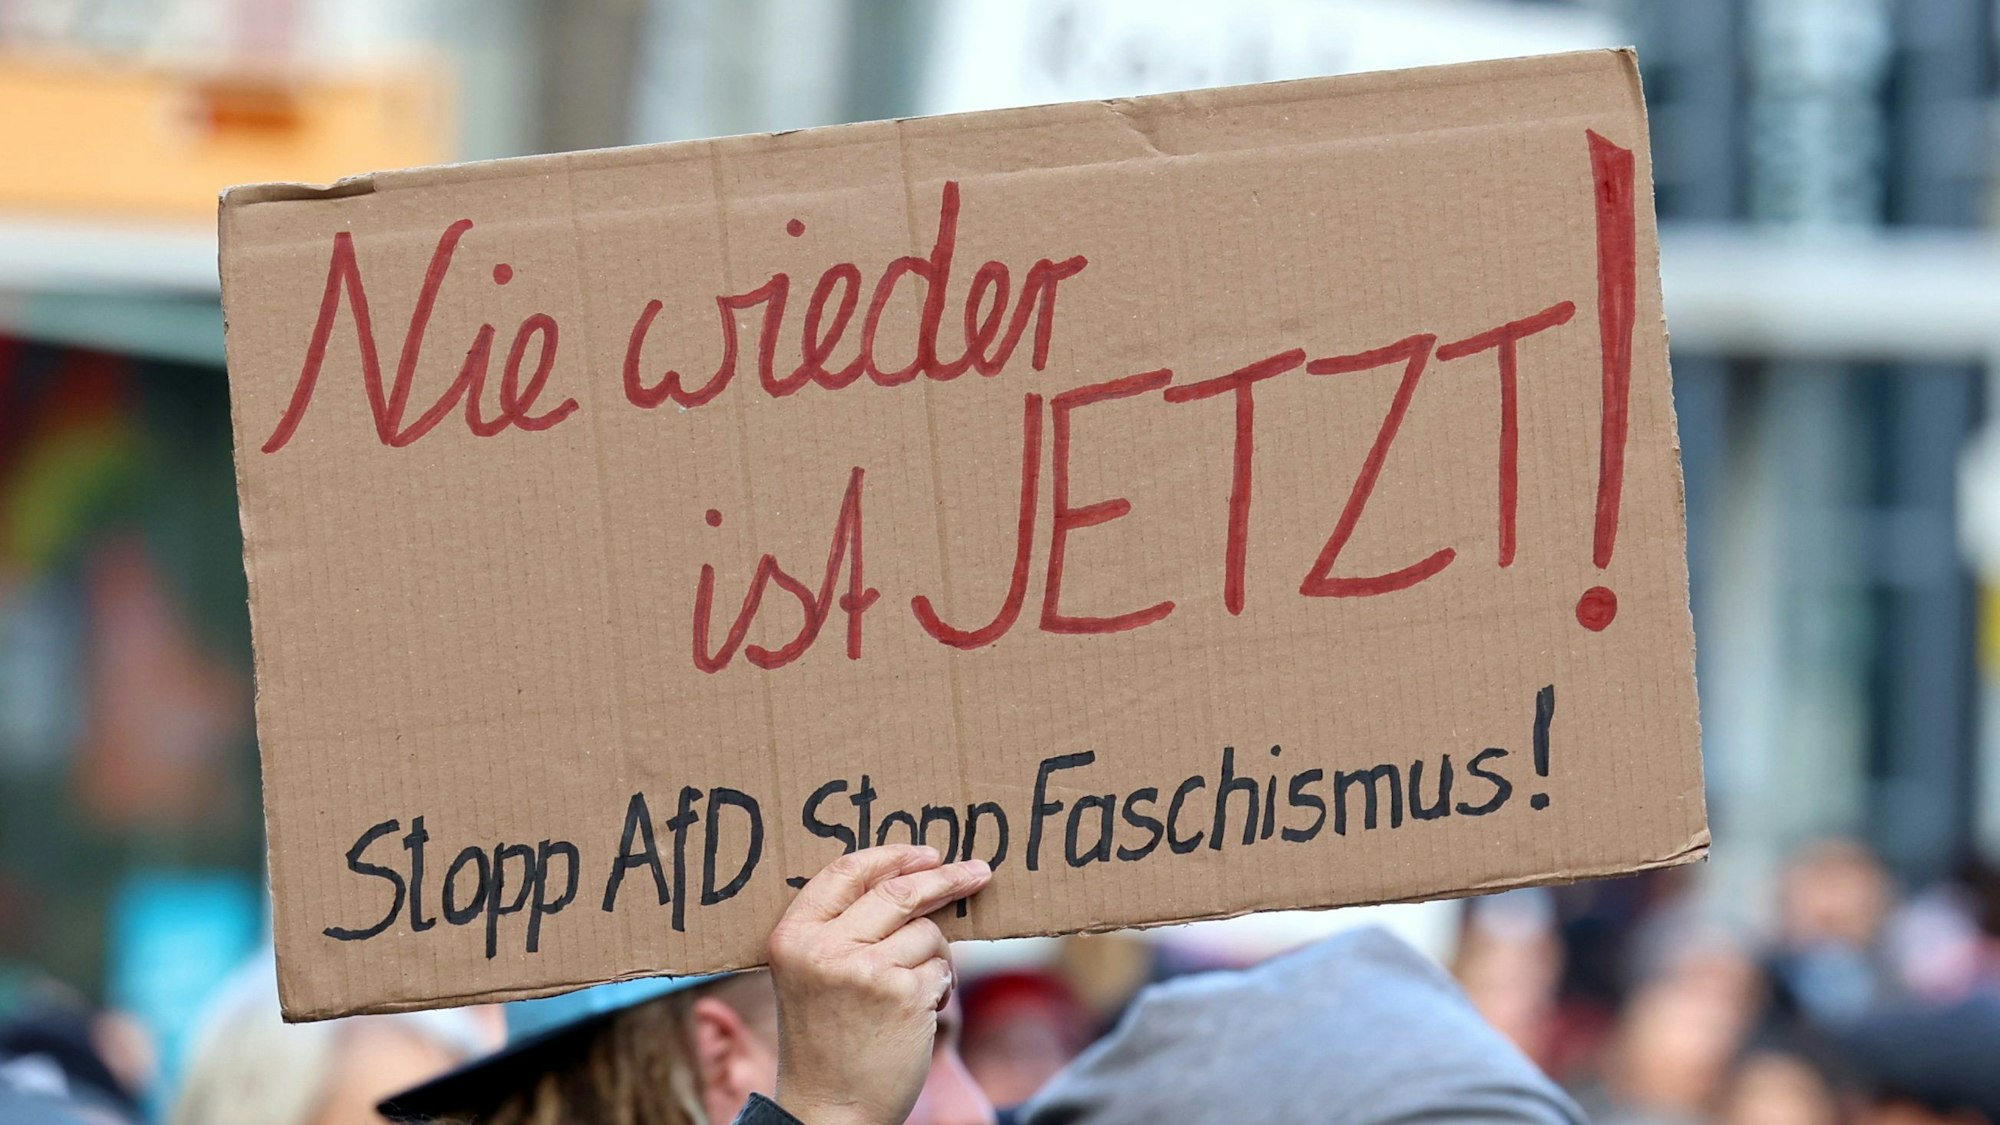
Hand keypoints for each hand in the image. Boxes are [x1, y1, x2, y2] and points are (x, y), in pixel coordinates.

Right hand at [767, 845, 991, 1124]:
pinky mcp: (902, 995)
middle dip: (946, 879)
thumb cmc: (828, 1038)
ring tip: (907, 994)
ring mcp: (864, 970)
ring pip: (928, 933)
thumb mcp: (814, 973)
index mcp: (793, 935)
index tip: (927, 853)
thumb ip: (844, 927)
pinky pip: (942, 968)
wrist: (831, 1107)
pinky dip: (940, 987)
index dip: (892, 856)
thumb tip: (913, 876)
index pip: (846, 871)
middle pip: (899, 892)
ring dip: (934, 957)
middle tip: (979, 872)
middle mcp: (824, 948)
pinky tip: (915, 1015)